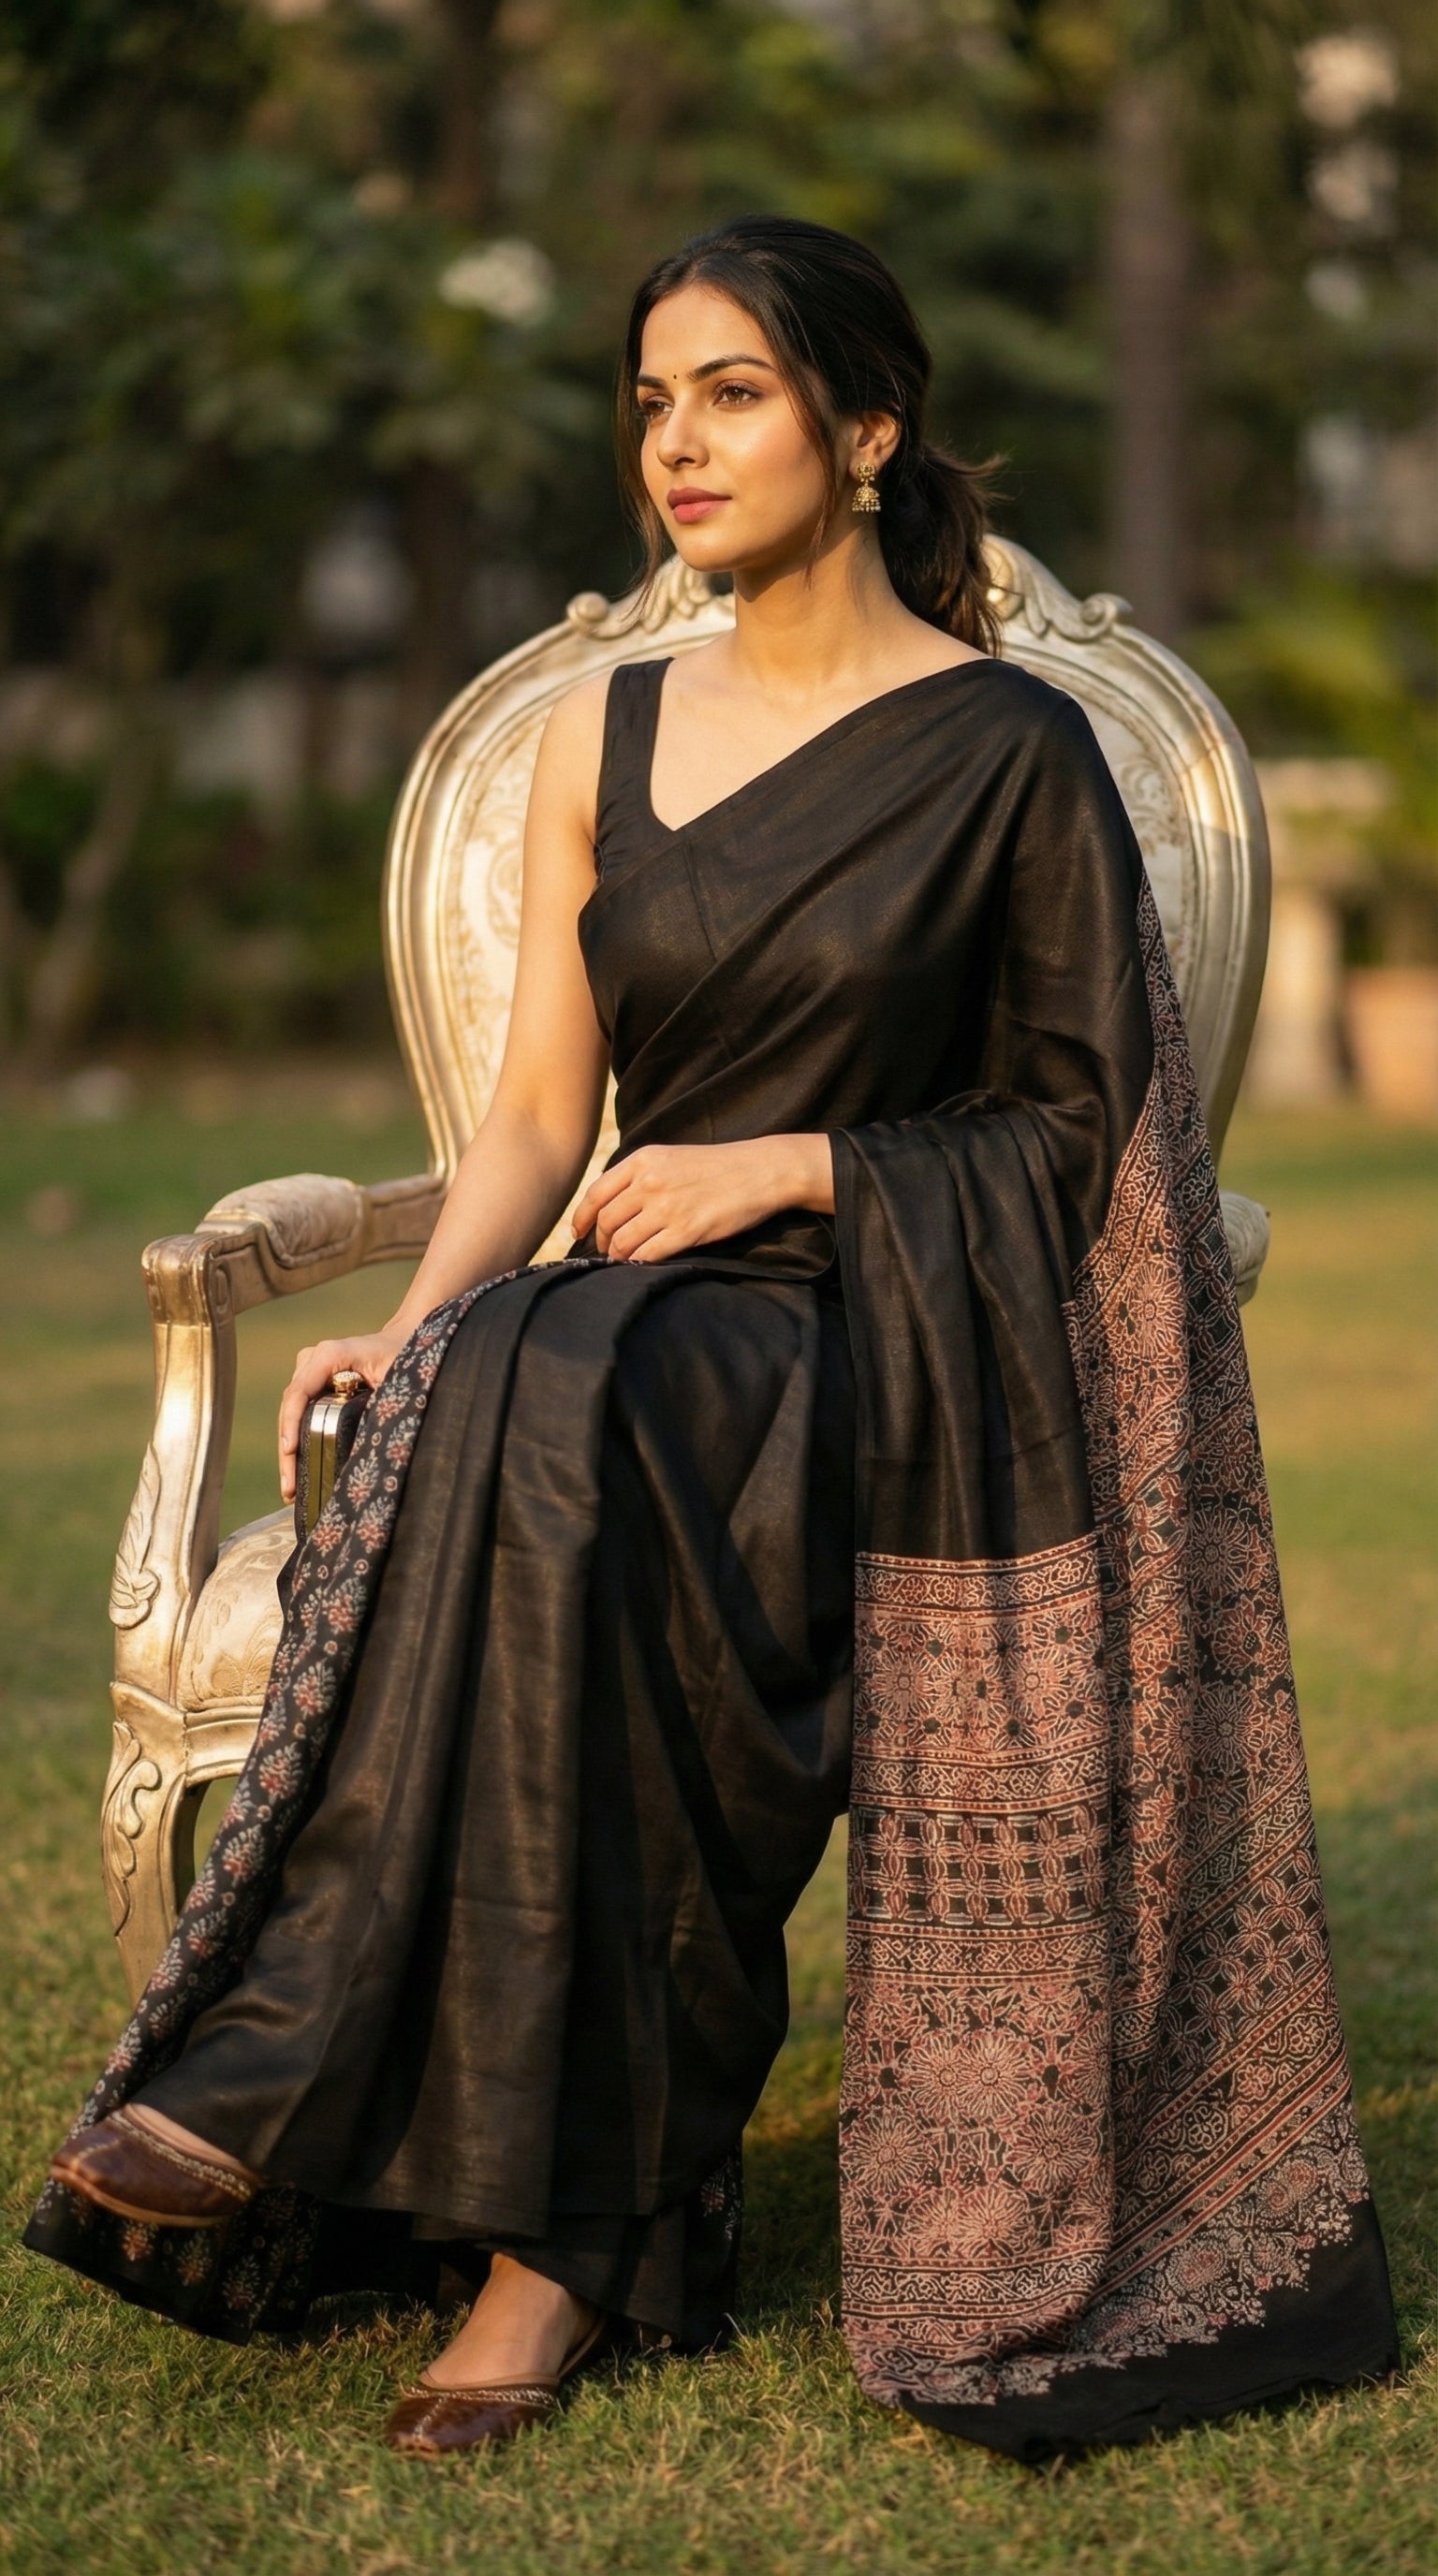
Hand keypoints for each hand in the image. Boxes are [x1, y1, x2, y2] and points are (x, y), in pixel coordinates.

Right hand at [277, 1330, 405, 1502]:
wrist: (404, 1338)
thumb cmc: (405, 1356)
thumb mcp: (398, 1379)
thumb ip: (382, 1404)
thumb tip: (368, 1449)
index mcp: (331, 1355)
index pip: (300, 1392)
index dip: (291, 1423)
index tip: (291, 1451)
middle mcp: (314, 1359)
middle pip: (290, 1407)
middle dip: (288, 1450)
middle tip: (289, 1488)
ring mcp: (309, 1370)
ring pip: (291, 1413)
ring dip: (289, 1451)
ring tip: (290, 1489)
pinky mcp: (312, 1383)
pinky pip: (300, 1413)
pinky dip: (298, 1441)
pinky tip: (298, 1471)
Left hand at [570, 1136, 831, 1263]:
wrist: (760, 1171)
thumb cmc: (718, 1166)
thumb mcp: (672, 1157)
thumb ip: (641, 1175)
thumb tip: (613, 1205)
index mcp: (643, 1161)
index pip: (596, 1193)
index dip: (582, 1217)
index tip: (579, 1232)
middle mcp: (649, 1182)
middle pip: (606, 1221)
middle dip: (602, 1242)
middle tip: (607, 1252)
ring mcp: (667, 1207)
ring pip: (622, 1241)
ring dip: (618, 1257)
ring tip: (623, 1261)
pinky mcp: (686, 1231)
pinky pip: (647, 1255)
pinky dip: (638, 1265)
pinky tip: (641, 1266)